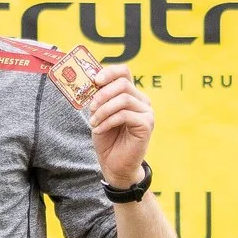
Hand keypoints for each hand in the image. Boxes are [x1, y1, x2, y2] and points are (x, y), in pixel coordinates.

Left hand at [85, 66, 152, 188]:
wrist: (115, 165)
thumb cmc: (108, 139)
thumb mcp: (99, 114)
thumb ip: (99, 98)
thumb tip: (90, 80)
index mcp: (131, 95)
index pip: (124, 72)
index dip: (109, 72)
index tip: (95, 81)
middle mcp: (142, 101)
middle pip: (122, 84)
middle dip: (102, 95)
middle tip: (91, 109)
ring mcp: (147, 112)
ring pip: (123, 99)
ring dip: (103, 110)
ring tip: (94, 123)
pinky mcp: (146, 125)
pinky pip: (125, 114)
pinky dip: (108, 121)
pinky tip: (100, 129)